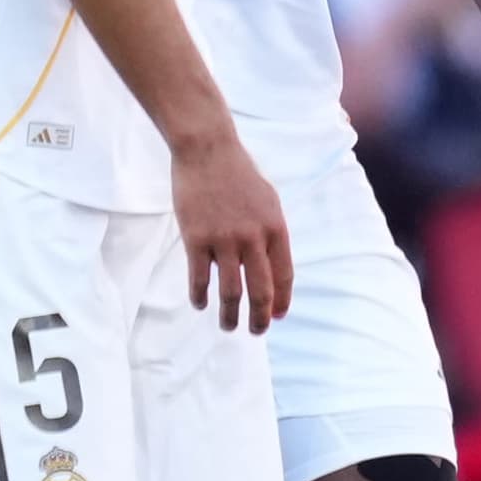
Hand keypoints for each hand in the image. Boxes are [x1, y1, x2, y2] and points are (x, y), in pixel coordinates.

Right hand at [172, 127, 292, 333]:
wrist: (206, 149)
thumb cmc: (237, 173)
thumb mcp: (267, 200)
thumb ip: (270, 233)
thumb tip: (271, 267)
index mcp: (275, 228)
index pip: (284, 276)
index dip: (282, 301)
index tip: (278, 316)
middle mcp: (253, 238)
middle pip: (260, 291)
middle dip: (260, 318)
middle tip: (256, 332)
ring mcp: (224, 240)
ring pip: (231, 291)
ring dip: (230, 316)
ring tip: (228, 326)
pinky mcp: (196, 238)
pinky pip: (200, 278)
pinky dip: (200, 296)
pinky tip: (200, 304)